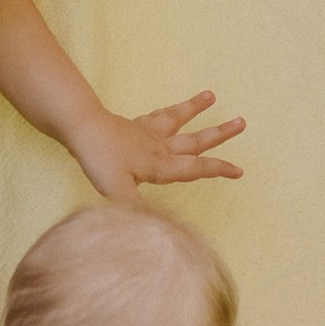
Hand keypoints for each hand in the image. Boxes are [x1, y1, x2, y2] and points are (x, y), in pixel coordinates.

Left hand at [72, 89, 245, 200]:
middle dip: (219, 134)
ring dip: (195, 109)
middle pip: (195, 140)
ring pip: (179, 120)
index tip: (240, 171)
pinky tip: (173, 110)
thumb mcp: (119, 193)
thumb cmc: (100, 160)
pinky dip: (169, 112)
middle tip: (242, 122)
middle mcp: (159, 147)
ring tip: (212, 96)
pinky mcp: (134, 126)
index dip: (219, 169)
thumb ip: (140, 211)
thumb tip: (159, 230)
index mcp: (161, 165)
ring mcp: (147, 133)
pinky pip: (158, 116)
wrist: (82, 127)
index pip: (197, 168)